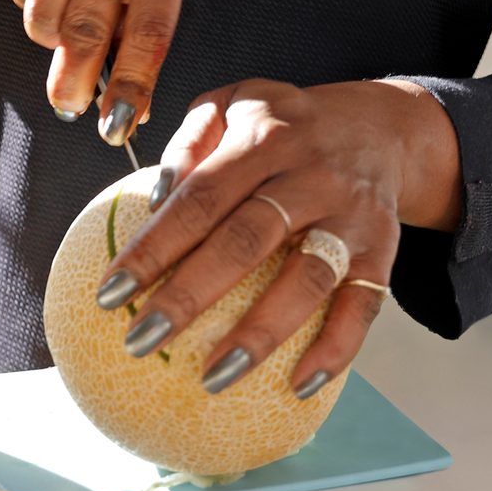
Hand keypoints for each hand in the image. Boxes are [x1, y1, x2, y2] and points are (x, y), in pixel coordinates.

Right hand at [0, 0, 187, 141]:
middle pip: (87, 28)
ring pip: (44, 16)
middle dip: (74, 79)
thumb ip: (141, 24)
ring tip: (60, 22)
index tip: (118, 124)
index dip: (132, 83)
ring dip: (48, 35)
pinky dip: (28, 1)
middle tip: (68, 105)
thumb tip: (132, 108)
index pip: (149, 29)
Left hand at [94, 78, 461, 396]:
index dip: (153, 246)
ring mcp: (351, 217)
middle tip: (140, 341)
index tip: (109, 294)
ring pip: (306, 280)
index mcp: (264, 139)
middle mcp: (310, 176)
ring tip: (212, 379)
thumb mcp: (233, 104)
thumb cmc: (282, 127)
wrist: (382, 129)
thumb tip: (152, 201)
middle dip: (189, 296)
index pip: (199, 198)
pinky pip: (363, 306)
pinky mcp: (382, 251)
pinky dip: (336, 349)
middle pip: (246, 241)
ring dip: (259, 335)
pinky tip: (298, 386)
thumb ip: (190, 142)